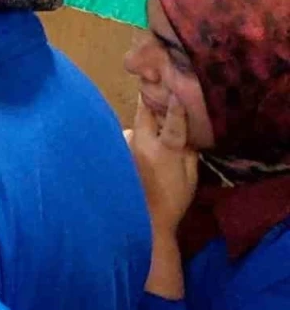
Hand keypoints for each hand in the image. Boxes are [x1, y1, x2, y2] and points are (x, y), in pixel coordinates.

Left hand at [129, 95, 198, 235]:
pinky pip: (129, 135)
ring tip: (154, 119)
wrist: (144, 219)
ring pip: (137, 123)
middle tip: (161, 90)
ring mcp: (126, 145)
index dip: (176, 105)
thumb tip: (188, 131)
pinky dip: (137, 135)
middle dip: (152, 99)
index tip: (177, 90)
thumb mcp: (190, 178)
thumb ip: (189, 151)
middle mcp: (141, 143)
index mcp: (164, 150)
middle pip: (145, 111)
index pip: (173, 122)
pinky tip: (142, 144)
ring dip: (145, 120)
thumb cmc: (172, 200)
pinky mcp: (117, 150)